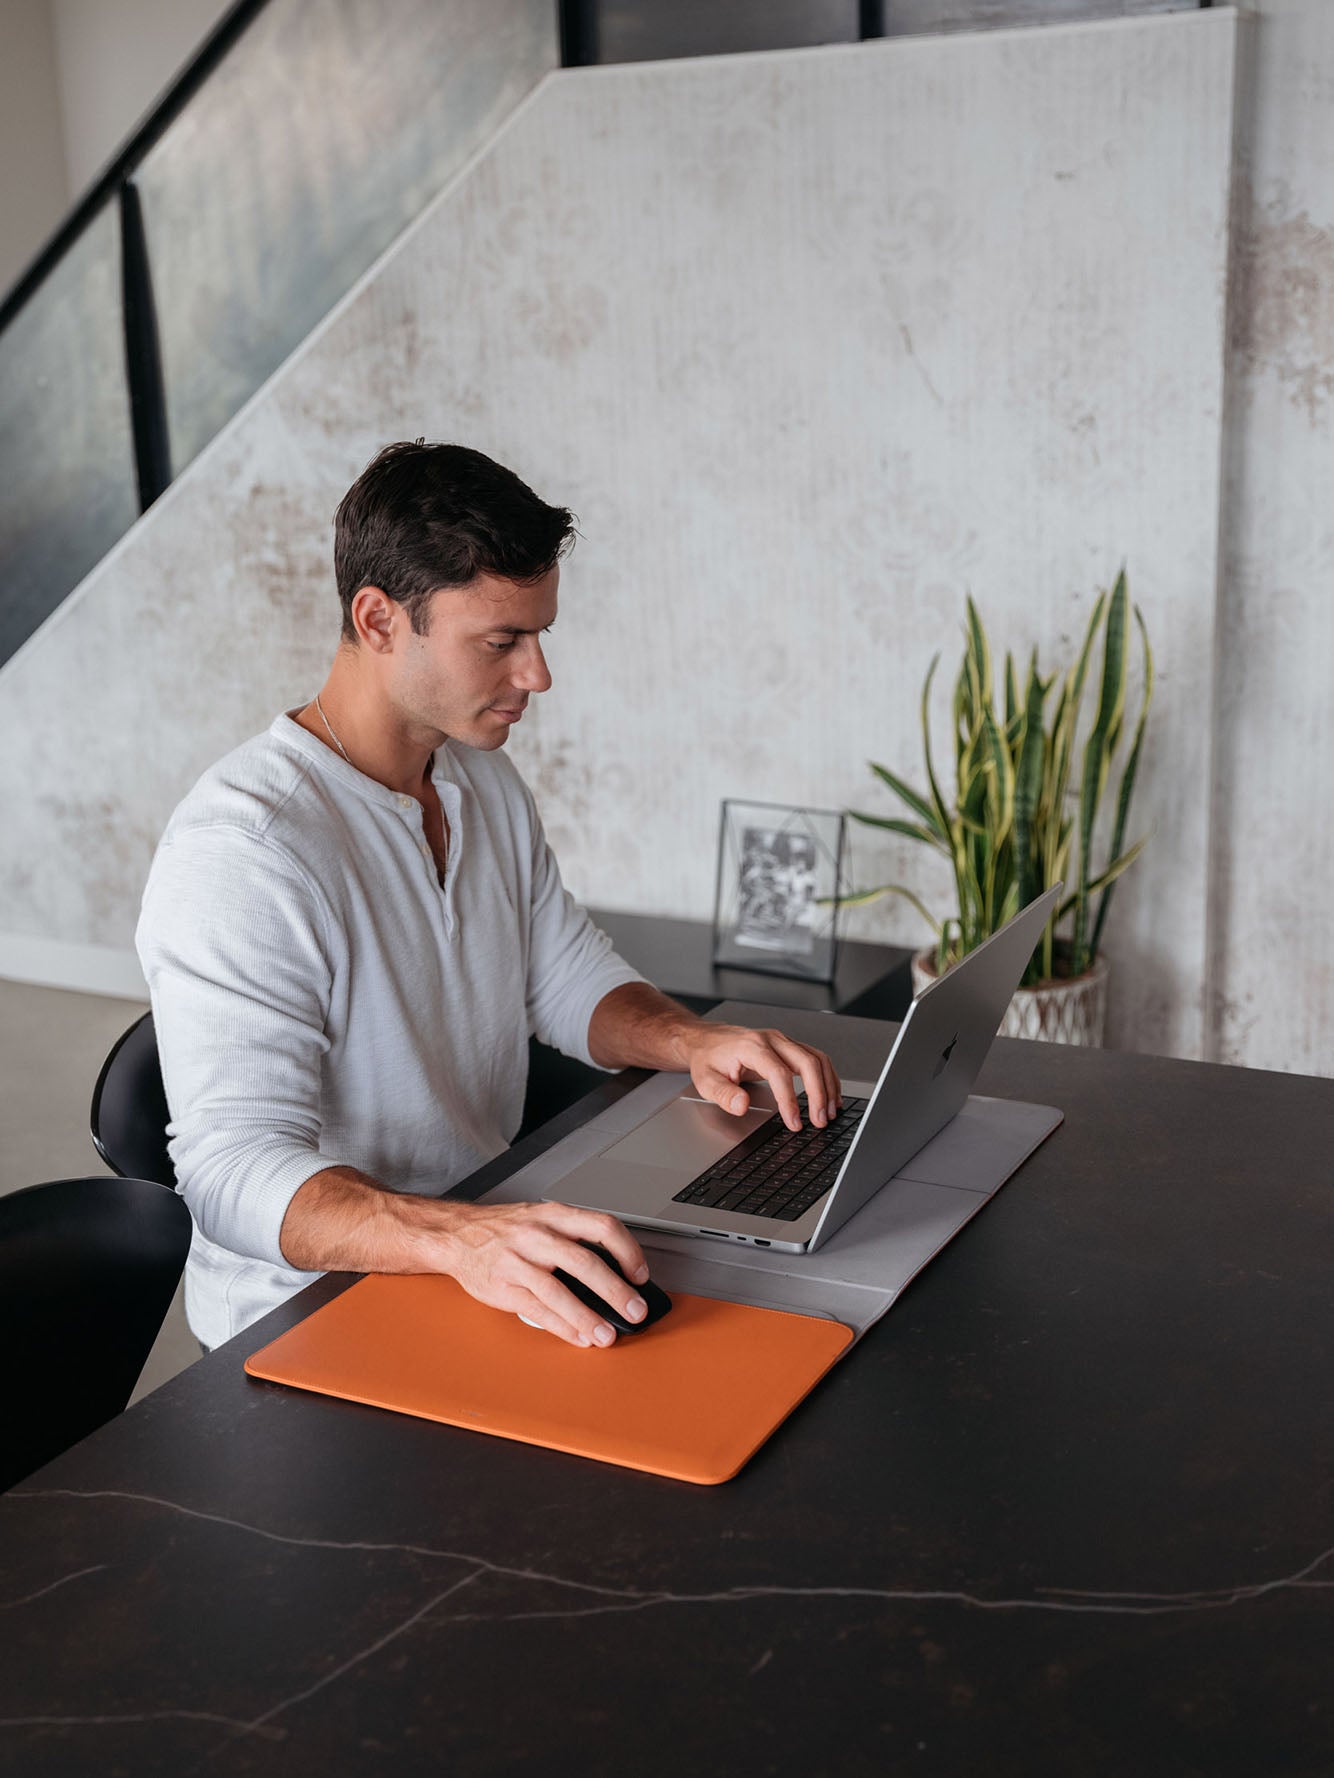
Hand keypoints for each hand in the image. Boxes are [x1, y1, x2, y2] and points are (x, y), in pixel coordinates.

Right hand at [440, 1200, 650, 1348]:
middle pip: (586, 1263)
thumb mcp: (542, 1220)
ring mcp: (519, 1261)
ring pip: (560, 1291)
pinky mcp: (503, 1287)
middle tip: (635, 1311)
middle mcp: (538, 1235)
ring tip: (607, 1335)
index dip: (628, 1251)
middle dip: (616, 1291)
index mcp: (554, 1215)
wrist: (457, 1234)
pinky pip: (538, 1310)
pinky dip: (563, 1327)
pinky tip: (579, 1336)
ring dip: (589, 1317)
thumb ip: (574, 1239)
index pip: (602, 1227)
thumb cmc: (506, 1230)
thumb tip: (616, 1272)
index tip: (640, 1274)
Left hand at [679, 1023, 841, 1132]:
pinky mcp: (788, 1047)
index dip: (790, 1100)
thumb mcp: (706, 1080)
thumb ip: (724, 1094)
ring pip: (817, 1059)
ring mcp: (782, 1041)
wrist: (706, 1040)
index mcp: (752, 1046)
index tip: (794, 1122)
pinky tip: (830, 1095)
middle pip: (807, 1062)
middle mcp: (772, 1040)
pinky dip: (827, 1077)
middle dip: (818, 1093)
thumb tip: (742, 1106)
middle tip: (820, 1120)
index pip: (780, 1073)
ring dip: (828, 1085)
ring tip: (829, 1111)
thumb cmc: (707, 1059)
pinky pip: (815, 1059)